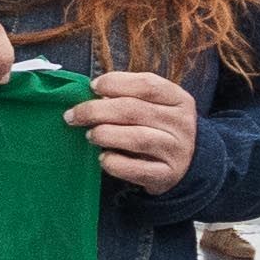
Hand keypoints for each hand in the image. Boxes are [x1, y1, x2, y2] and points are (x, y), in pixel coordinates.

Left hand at [65, 70, 199, 192]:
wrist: (186, 165)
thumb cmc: (158, 128)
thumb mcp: (152, 106)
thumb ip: (127, 96)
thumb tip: (91, 95)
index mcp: (179, 99)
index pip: (147, 84)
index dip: (115, 83)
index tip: (92, 87)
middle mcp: (181, 124)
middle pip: (134, 110)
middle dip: (96, 110)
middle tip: (73, 115)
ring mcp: (177, 151)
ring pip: (136, 138)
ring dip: (105, 134)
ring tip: (90, 135)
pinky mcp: (167, 176)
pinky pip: (136, 169)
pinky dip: (114, 163)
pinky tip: (103, 158)